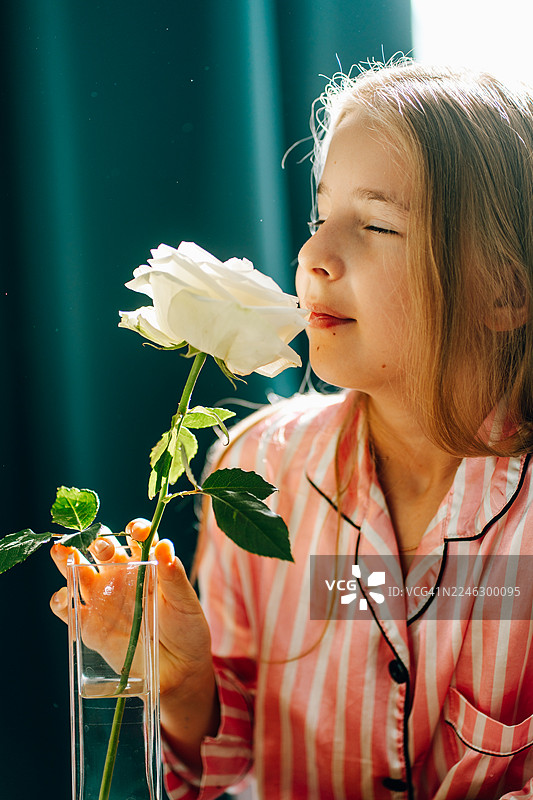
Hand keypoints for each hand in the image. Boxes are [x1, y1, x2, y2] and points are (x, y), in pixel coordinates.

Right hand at [50, 522, 213, 695]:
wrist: (177, 671)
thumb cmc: (185, 630)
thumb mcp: (185, 602)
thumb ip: (173, 575)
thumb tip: (164, 546)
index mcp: (146, 564)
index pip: (137, 538)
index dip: (135, 529)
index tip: (136, 531)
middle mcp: (121, 576)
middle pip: (103, 550)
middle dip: (99, 543)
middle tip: (101, 547)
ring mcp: (103, 599)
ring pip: (78, 572)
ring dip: (68, 561)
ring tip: (62, 553)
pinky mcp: (89, 625)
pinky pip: (67, 609)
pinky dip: (60, 600)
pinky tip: (64, 596)